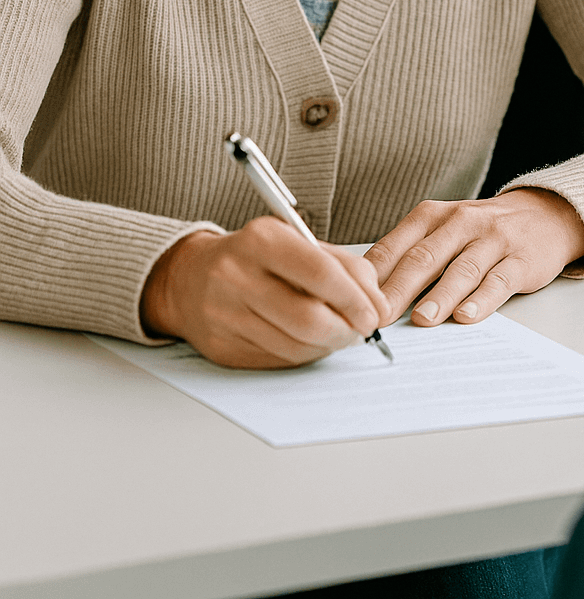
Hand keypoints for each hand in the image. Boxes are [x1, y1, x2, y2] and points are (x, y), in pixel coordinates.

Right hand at [140, 217, 387, 368]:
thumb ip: (343, 265)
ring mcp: (225, 314)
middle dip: (346, 330)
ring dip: (329, 345)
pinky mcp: (222, 347)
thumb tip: (378, 305)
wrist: (190, 278)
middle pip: (308, 317)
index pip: (319, 272)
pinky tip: (310, 341)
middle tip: (361, 330)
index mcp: (261, 239)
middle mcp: (237, 275)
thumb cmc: (256, 257)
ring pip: (296, 345)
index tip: (374, 313)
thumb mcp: (297, 242)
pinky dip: (305, 354)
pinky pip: (279, 360)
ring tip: (338, 333)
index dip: (355, 298)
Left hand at [366, 188, 583, 328]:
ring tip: (421, 319)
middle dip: (399, 290)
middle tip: (379, 318)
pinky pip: (498, 280)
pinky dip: (481, 300)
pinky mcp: (521, 259)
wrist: (543, 214)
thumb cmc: (480, 231)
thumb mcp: (442, 232)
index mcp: (432, 216)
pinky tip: (467, 316)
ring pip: (462, 269)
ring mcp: (493, 239)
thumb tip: (371, 298)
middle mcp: (460, 222)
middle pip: (424, 258)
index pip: (396, 247)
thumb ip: (411, 257)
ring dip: (440, 296)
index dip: (374, 278)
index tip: (355, 303)